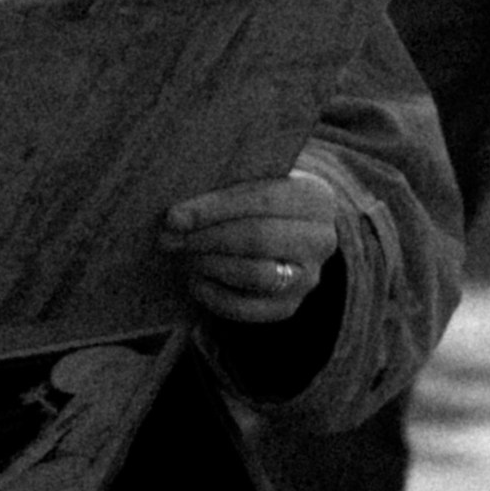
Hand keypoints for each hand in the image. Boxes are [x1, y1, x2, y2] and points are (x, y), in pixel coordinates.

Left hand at [164, 164, 345, 325]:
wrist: (286, 233)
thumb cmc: (259, 200)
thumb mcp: (254, 181)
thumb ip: (228, 186)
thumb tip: (178, 211)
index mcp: (316, 198)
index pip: (263, 199)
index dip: (215, 208)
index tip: (174, 216)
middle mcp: (321, 239)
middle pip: (258, 238)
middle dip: (207, 238)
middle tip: (168, 238)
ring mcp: (308, 277)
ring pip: (255, 274)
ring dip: (210, 264)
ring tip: (181, 255)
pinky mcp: (288, 307)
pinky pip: (247, 308)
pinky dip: (213, 295)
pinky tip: (194, 280)